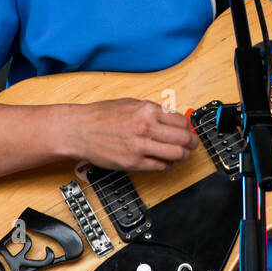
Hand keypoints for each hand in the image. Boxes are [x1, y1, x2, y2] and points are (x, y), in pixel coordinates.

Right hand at [65, 98, 199, 171]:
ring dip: (183, 156)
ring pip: (176, 154)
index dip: (189, 128)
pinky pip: (160, 166)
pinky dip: (167, 165)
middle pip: (184, 139)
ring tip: (182, 155)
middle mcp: (146, 127)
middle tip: (193, 145)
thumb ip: (153, 111)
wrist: (79, 130)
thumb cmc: (101, 116)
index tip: (189, 131)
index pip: (181, 122)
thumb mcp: (131, 104)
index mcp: (148, 110)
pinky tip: (165, 161)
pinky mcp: (133, 163)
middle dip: (192, 143)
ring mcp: (140, 146)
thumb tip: (173, 118)